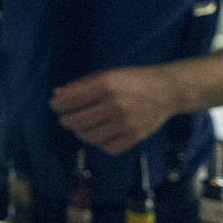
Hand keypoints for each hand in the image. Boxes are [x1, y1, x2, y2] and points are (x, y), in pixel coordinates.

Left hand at [49, 66, 175, 154]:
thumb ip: (82, 85)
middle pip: (78, 121)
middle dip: (65, 120)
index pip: (72, 99)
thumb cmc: (134, 79)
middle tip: (64, 118)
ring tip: (80, 126)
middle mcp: (115, 105)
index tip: (54, 105)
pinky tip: (98, 134)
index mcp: (106, 85)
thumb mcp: (107, 74)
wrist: (167, 91)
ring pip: (90, 136)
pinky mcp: (134, 137)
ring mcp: (125, 124)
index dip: (58, 105)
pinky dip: (98, 142)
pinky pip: (107, 147)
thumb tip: (57, 95)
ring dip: (79, 132)